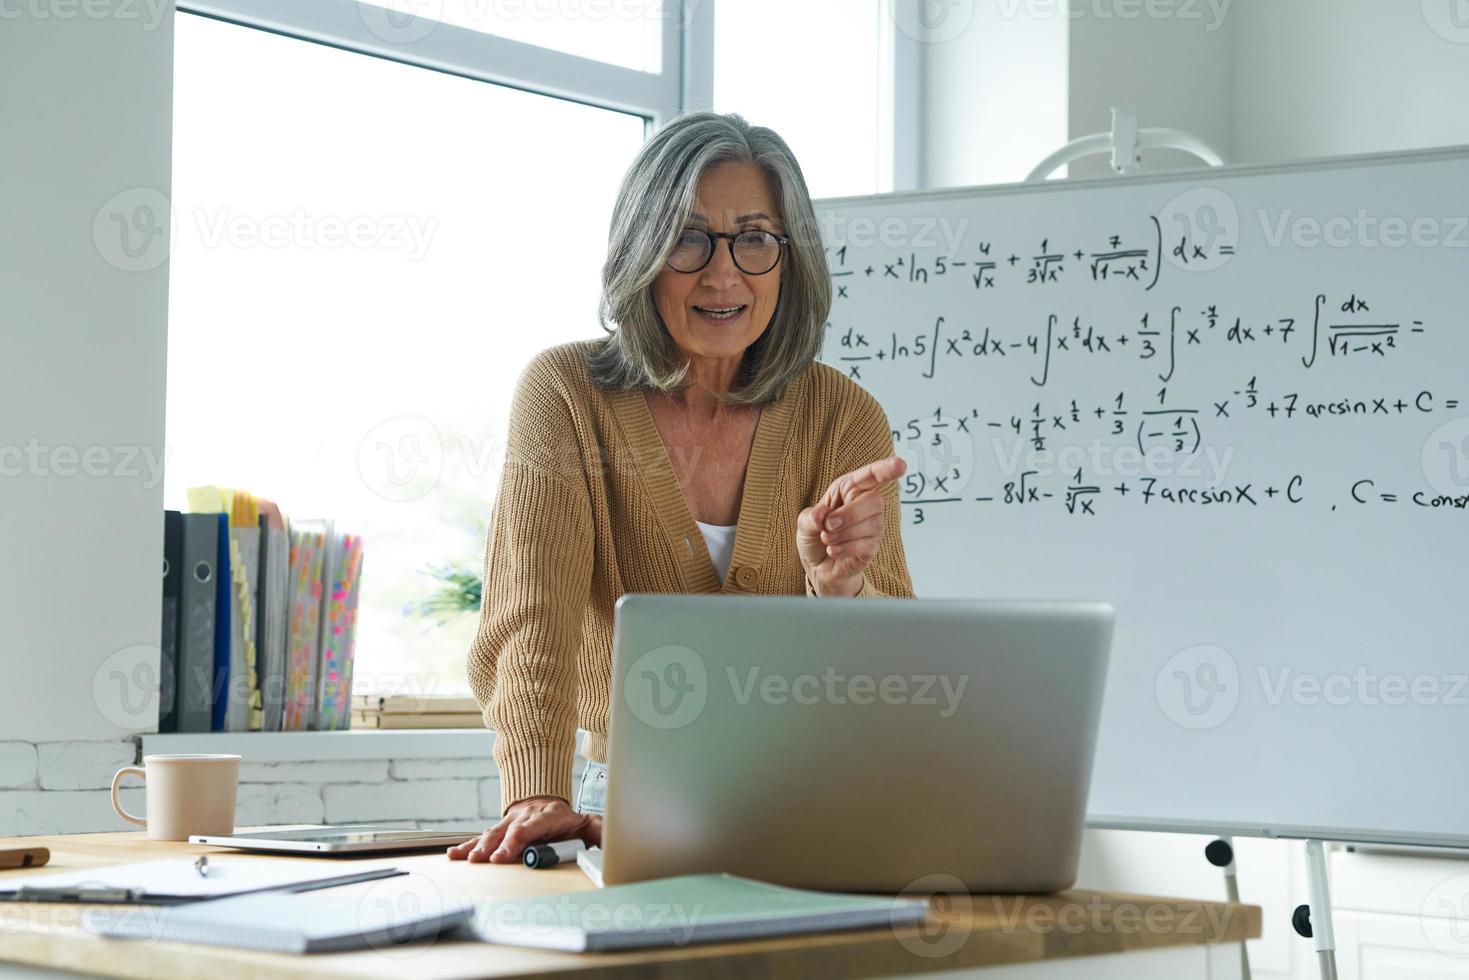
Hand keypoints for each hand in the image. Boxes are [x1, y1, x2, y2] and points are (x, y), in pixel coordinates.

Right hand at [446, 796, 601, 863]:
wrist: (547, 803)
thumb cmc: (567, 821)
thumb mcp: (587, 823)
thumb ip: (597, 831)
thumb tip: (607, 837)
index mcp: (550, 815)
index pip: (533, 825)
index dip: (520, 837)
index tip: (508, 852)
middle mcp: (526, 815)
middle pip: (509, 830)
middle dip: (497, 846)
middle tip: (488, 861)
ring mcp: (510, 821)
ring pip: (493, 833)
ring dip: (480, 847)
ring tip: (468, 860)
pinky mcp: (499, 829)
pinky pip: (481, 837)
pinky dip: (467, 846)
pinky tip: (455, 854)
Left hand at [797, 455, 905, 596]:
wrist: (816, 565)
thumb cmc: (814, 535)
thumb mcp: (804, 523)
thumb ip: (811, 517)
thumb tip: (822, 516)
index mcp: (849, 489)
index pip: (871, 475)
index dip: (886, 469)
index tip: (900, 465)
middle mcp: (866, 505)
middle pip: (874, 500)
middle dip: (850, 513)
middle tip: (828, 525)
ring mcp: (873, 527)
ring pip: (872, 524)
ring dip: (844, 534)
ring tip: (827, 539)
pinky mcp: (872, 547)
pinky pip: (867, 544)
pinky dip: (846, 548)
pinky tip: (833, 550)